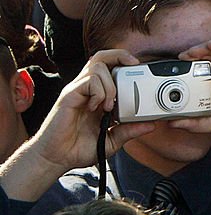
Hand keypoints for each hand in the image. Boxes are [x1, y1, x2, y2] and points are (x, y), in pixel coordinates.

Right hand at [30, 50, 155, 172]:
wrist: (56, 158)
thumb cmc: (79, 148)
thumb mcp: (112, 140)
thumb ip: (130, 131)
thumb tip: (150, 125)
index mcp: (97, 95)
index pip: (110, 67)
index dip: (125, 63)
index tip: (141, 71)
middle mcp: (87, 89)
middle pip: (102, 57)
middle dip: (121, 56)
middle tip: (134, 67)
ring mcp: (77, 91)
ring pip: (97, 66)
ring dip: (111, 85)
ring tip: (110, 106)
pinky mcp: (69, 96)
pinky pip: (89, 81)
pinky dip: (99, 93)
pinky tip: (96, 108)